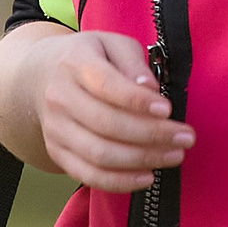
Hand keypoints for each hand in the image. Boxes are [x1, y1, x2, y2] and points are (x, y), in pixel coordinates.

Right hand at [25, 30, 193, 192]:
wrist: (41, 77)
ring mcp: (55, 128)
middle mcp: (59, 97)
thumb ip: (133, 62)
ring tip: (174, 155)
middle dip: (152, 135)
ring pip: (99, 154)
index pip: (106, 85)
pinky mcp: (57, 152)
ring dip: (142, 159)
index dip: (138, 101)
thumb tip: (150, 90)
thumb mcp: (112, 44)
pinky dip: (120, 182)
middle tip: (186, 137)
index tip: (168, 109)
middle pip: (106, 124)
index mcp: (74, 63)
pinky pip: (88, 175)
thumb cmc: (90, 59)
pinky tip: (147, 176)